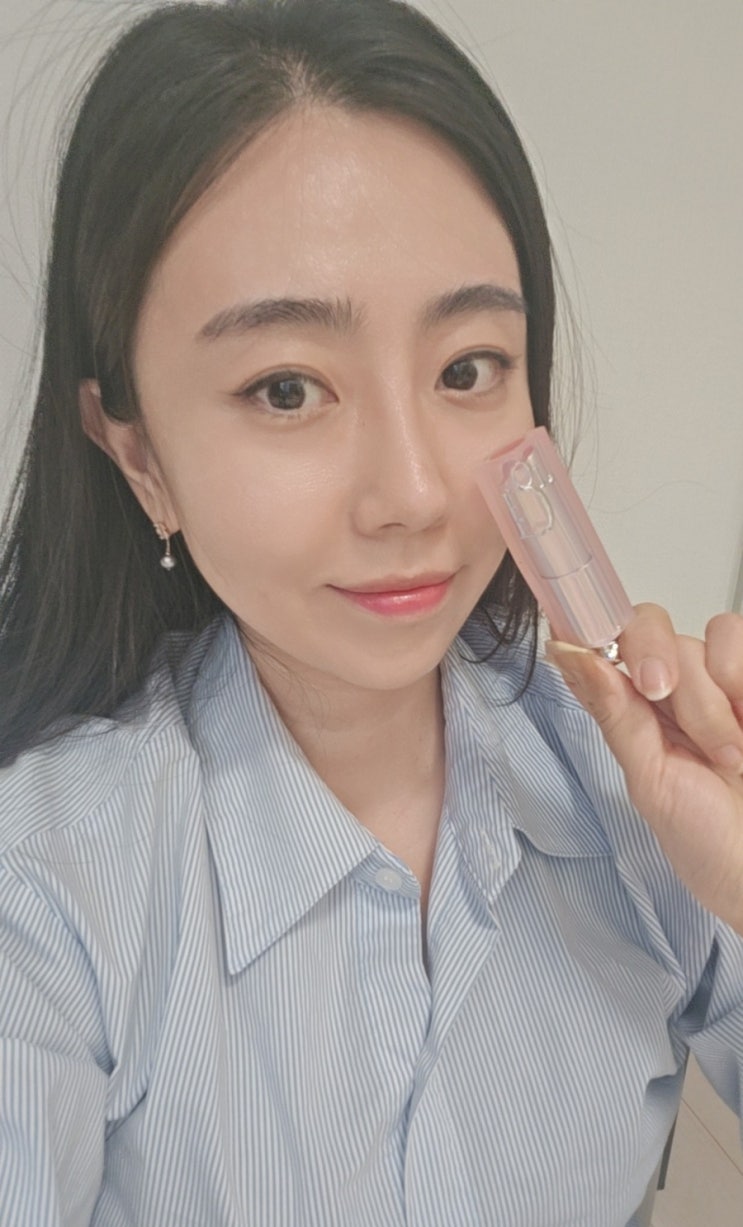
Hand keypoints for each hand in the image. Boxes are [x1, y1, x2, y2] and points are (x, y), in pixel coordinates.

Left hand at [544, 605, 742, 935]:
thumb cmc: (708, 840)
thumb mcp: (650, 781)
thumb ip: (615, 714)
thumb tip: (567, 653)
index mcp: (636, 710)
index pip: (604, 644)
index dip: (592, 629)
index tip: (587, 640)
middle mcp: (676, 687)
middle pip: (649, 627)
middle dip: (655, 661)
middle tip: (661, 696)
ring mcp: (721, 682)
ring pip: (701, 639)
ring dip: (709, 700)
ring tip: (726, 754)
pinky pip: (737, 640)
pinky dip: (738, 685)